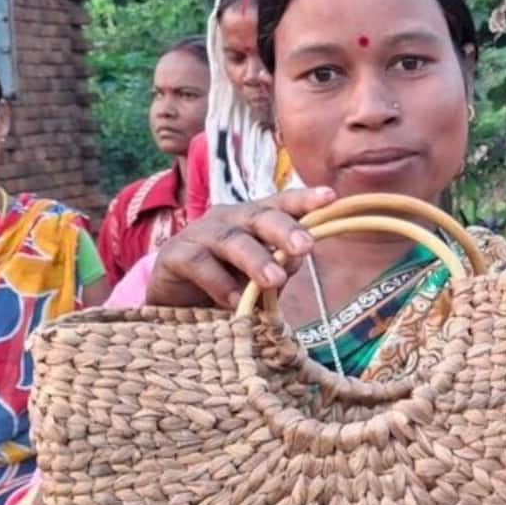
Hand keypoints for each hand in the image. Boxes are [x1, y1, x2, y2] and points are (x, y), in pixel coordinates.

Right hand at [148, 187, 338, 308]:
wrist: (176, 306)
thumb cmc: (227, 286)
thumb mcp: (260, 278)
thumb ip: (281, 266)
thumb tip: (298, 256)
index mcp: (254, 219)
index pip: (281, 204)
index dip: (304, 199)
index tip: (330, 198)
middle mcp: (229, 218)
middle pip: (259, 216)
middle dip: (283, 229)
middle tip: (304, 247)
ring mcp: (199, 233)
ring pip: (231, 239)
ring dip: (255, 259)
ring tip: (275, 280)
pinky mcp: (174, 255)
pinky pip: (199, 263)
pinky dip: (219, 283)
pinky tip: (234, 301)